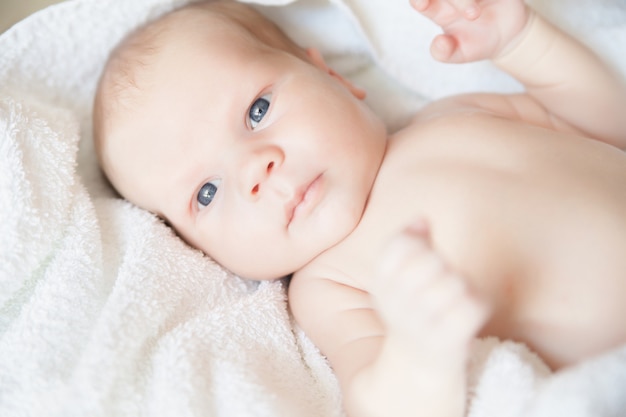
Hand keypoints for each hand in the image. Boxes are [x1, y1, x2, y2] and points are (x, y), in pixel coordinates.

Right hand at [374, 220, 488, 356]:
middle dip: (443, 266)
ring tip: (453, 300)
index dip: (418, 244)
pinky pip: (473, 306)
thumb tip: (421, 219)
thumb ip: (408, 245)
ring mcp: (422, 326)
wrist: (416, 370)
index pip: (400, 245)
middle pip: (431, 260)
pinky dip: (477, 305)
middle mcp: (397, 307)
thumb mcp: (398, 280)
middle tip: (441, 281)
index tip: (422, 258)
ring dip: (461, 287)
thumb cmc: (412, 313)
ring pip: (455, 282)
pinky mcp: (448, 342)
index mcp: (382, 287)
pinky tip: (468, 314)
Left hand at [409, 0, 529, 62]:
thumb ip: (445, 53)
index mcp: (438, 11)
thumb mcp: (461, 54)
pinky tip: (488, 2)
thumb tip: (438, 42)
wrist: (507, 36)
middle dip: (456, 1)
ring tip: (474, 15)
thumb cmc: (477, 43)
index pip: (421, 0)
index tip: (421, 4)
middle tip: (471, 15)